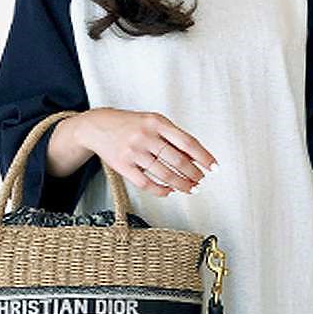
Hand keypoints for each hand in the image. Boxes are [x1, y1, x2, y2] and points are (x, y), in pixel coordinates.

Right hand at [69, 107, 217, 197]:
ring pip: (164, 174)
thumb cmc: (131, 125)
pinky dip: (161, 190)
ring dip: (181, 185)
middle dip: (193, 174)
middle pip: (177, 161)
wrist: (98, 126)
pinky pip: (146, 183)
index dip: (203, 157)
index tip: (214, 167)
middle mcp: (146, 136)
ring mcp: (134, 151)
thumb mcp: (153, 122)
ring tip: (190, 189)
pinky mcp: (123, 166)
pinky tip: (169, 191)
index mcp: (157, 122)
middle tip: (201, 181)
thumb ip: (172, 137)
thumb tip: (196, 158)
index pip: (186, 142)